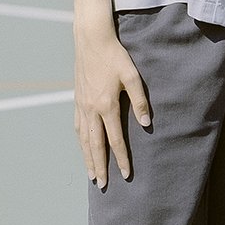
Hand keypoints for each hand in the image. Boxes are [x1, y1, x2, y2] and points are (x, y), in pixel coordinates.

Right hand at [74, 20, 150, 186]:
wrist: (92, 40)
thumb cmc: (116, 56)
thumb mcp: (133, 76)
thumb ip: (140, 101)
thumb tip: (147, 124)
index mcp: (106, 105)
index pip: (115, 139)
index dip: (121, 158)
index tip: (125, 174)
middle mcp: (91, 109)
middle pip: (95, 145)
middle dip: (100, 166)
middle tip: (102, 184)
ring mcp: (82, 105)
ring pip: (83, 139)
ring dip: (87, 158)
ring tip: (92, 174)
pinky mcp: (77, 99)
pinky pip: (78, 127)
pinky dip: (81, 141)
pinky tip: (83, 147)